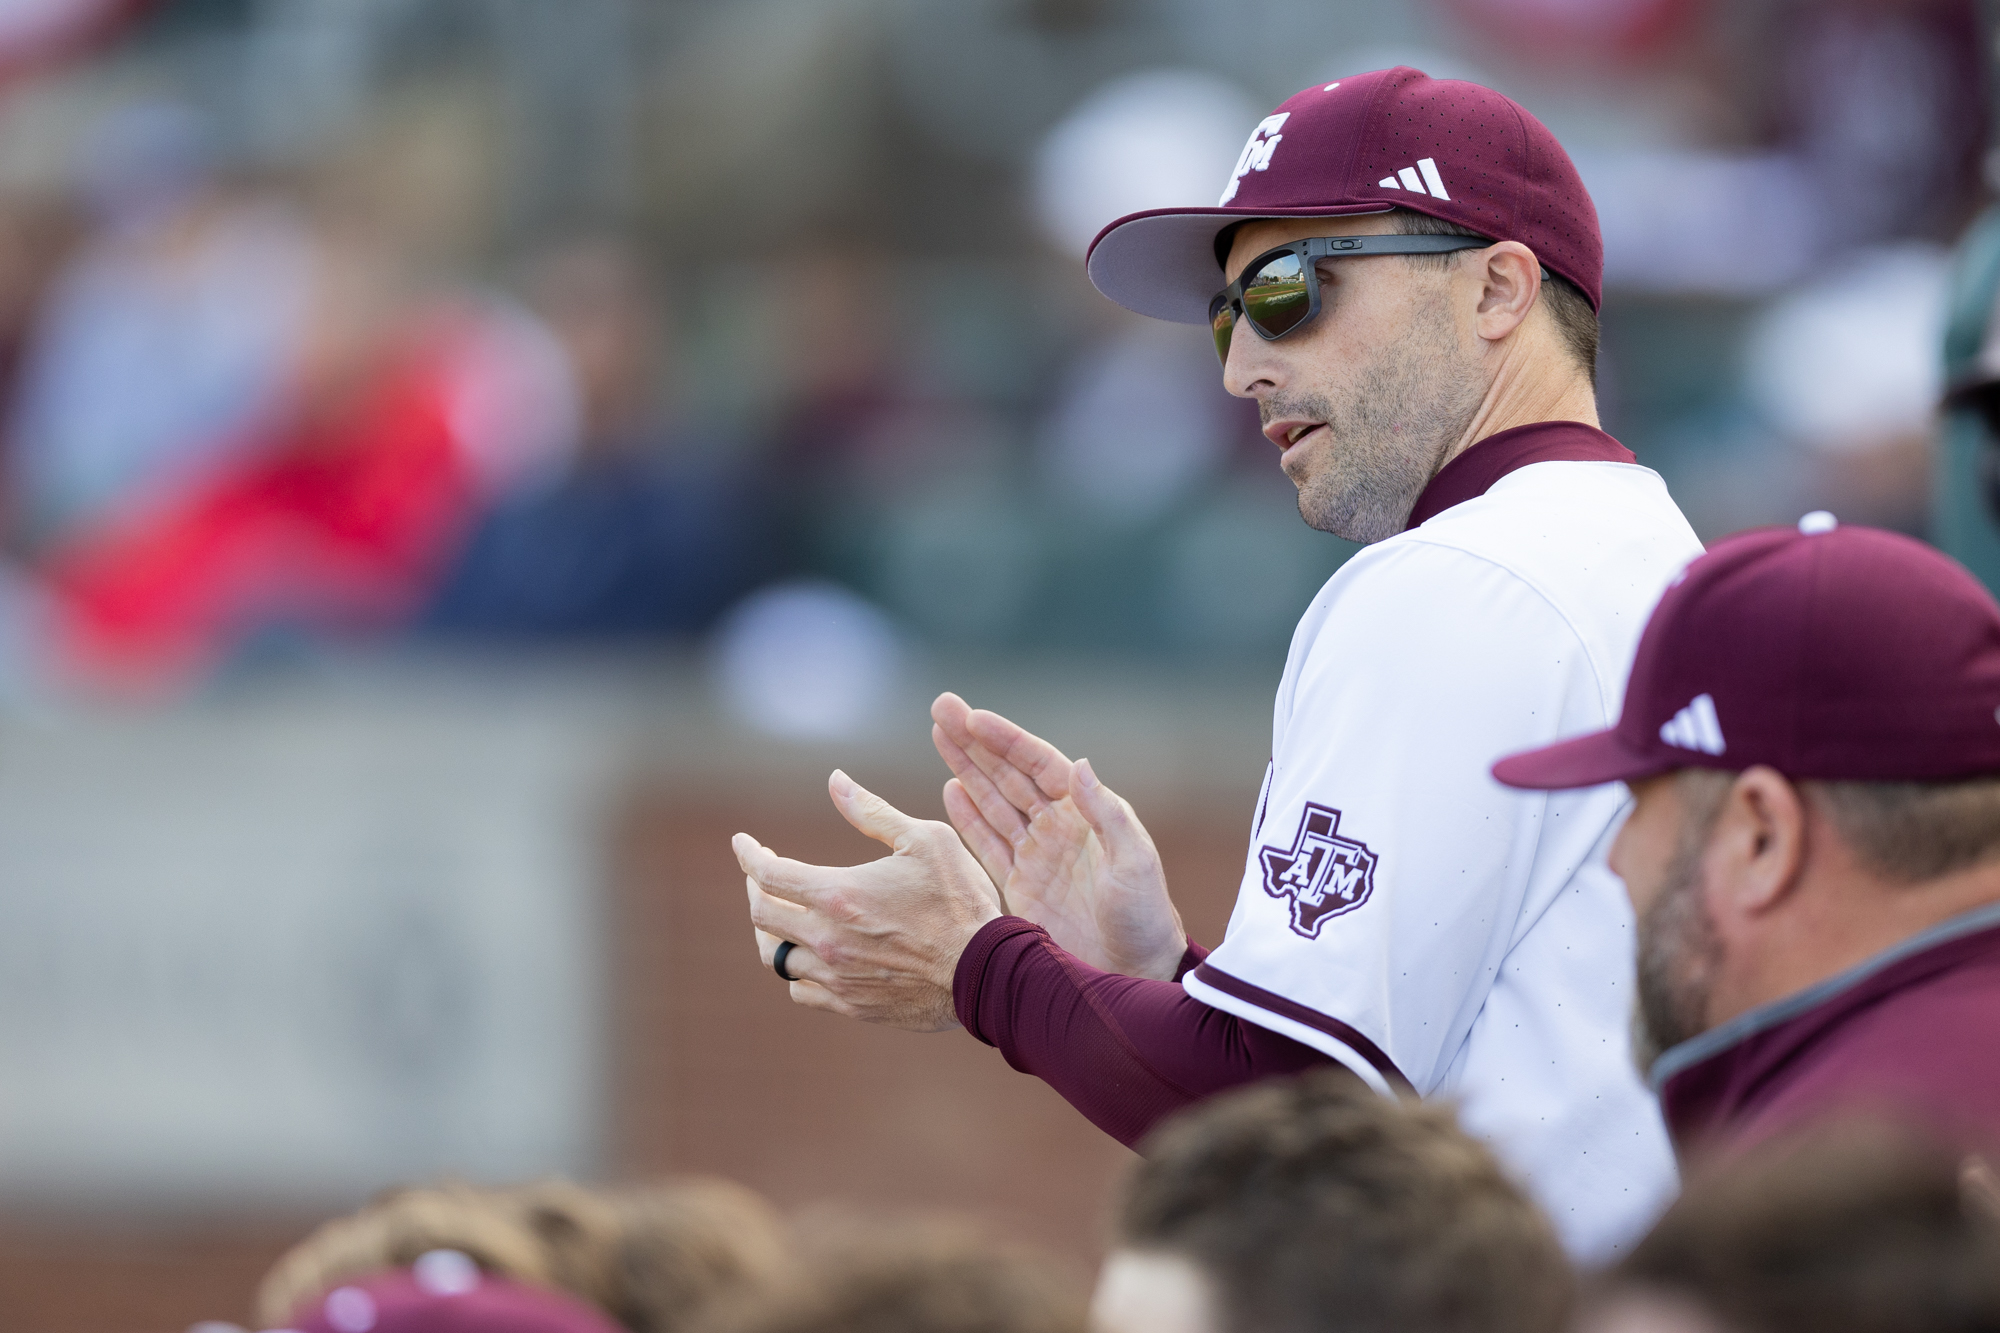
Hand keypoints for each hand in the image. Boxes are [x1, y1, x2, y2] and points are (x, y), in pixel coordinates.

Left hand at [734, 769, 1003, 1031]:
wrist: (987, 973)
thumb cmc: (961, 900)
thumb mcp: (926, 839)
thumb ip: (872, 811)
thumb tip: (834, 780)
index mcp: (838, 894)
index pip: (768, 874)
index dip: (748, 854)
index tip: (743, 843)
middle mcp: (827, 939)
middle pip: (762, 915)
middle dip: (754, 889)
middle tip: (761, 876)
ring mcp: (837, 976)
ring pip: (776, 958)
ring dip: (772, 932)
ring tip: (782, 916)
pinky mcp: (852, 1005)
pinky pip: (801, 991)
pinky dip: (796, 971)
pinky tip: (808, 957)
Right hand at [930, 692, 1185, 980]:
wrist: (1132, 974)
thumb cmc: (1143, 918)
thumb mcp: (1133, 863)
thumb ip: (1106, 814)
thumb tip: (1079, 764)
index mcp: (1085, 814)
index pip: (1038, 764)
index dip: (1005, 739)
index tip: (973, 716)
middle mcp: (1057, 826)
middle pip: (1008, 773)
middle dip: (975, 741)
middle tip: (942, 708)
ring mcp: (1036, 854)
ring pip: (992, 800)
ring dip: (965, 768)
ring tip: (939, 734)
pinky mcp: (1019, 886)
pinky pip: (987, 842)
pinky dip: (967, 816)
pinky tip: (950, 788)